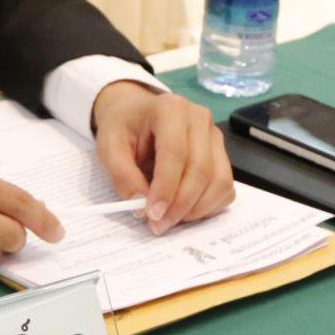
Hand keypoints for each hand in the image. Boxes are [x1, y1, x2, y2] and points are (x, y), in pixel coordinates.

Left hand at [90, 82, 233, 233]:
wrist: (137, 113)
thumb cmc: (124, 128)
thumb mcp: (108, 147)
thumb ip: (122, 175)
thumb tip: (141, 206)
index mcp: (170, 109)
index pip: (175, 152)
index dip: (166, 188)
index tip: (153, 214)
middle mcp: (200, 119)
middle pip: (201, 169)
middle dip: (180, 204)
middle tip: (158, 225)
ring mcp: (215, 137)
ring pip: (219, 181)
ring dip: (196, 209)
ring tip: (169, 219)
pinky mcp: (222, 155)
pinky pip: (225, 188)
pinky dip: (208, 206)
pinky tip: (184, 211)